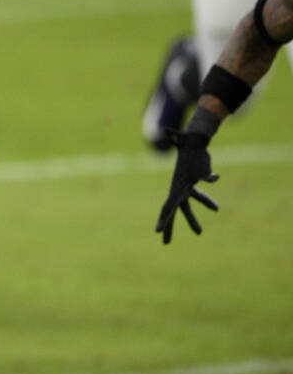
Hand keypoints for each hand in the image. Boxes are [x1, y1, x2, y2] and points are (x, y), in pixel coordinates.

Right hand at [155, 129, 219, 243]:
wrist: (194, 142)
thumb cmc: (189, 147)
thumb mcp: (184, 145)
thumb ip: (177, 139)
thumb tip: (169, 130)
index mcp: (177, 188)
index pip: (168, 207)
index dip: (163, 219)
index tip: (156, 232)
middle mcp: (179, 189)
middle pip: (174, 212)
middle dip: (169, 227)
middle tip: (165, 243)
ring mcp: (186, 187)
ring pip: (187, 207)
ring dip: (192, 220)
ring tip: (199, 233)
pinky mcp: (195, 184)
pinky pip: (199, 195)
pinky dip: (207, 201)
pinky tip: (215, 207)